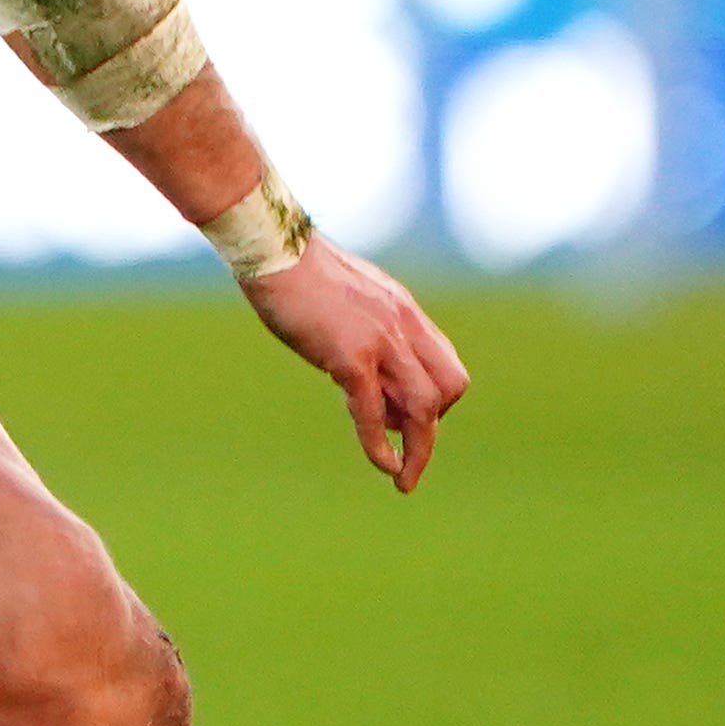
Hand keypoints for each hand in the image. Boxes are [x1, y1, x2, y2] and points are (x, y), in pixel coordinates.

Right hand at [239, 235, 469, 489]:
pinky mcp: (350, 356)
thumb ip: (364, 327)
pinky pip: (375, 411)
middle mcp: (403, 327)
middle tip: (407, 445)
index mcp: (404, 312)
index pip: (444, 365)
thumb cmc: (296, 270)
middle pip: (449, 388)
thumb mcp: (347, 298)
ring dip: (420, 449)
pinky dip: (381, 444)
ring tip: (403, 477)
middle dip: (433, 425)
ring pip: (424, 406)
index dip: (434, 399)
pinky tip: (383, 465)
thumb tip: (359, 363)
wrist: (275, 249)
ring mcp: (381, 342)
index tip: (404, 417)